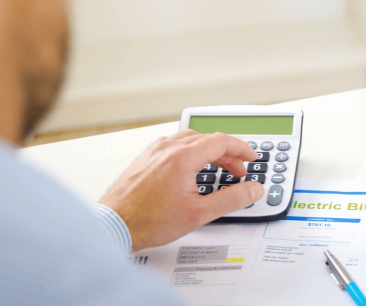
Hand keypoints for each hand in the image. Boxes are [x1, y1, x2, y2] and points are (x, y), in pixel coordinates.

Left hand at [98, 130, 263, 251]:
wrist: (113, 225)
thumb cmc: (147, 221)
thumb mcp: (199, 214)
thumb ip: (231, 199)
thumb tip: (253, 190)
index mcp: (182, 157)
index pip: (221, 141)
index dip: (241, 149)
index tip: (250, 157)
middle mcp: (167, 148)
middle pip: (207, 139)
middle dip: (227, 153)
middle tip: (238, 170)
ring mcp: (154, 151)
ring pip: (190, 139)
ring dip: (209, 149)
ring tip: (217, 166)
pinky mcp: (145, 157)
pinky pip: (174, 144)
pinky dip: (190, 150)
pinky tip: (192, 165)